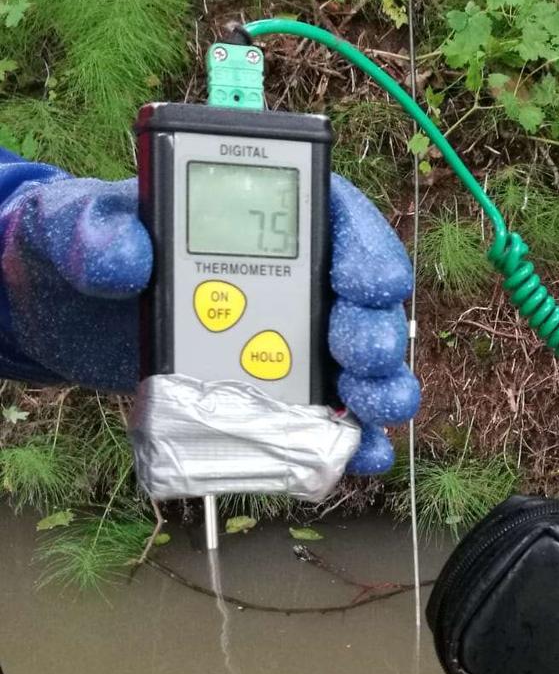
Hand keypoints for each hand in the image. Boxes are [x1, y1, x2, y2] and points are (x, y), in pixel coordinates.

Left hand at [0, 168, 419, 473]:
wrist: (66, 311)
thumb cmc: (87, 245)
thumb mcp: (81, 222)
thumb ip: (99, 232)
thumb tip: (126, 259)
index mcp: (263, 217)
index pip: (337, 220)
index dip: (365, 249)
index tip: (359, 281)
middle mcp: (295, 278)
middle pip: (363, 302)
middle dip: (373, 329)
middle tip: (356, 352)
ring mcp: (291, 341)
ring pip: (361, 366)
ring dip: (378, 388)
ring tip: (368, 406)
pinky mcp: (278, 395)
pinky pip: (328, 422)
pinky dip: (351, 442)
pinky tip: (358, 456)